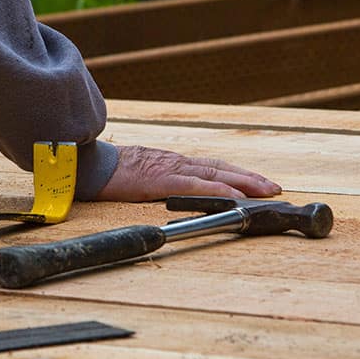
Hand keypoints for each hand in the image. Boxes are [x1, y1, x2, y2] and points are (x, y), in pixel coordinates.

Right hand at [93, 145, 280, 201]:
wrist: (84, 164)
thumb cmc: (106, 174)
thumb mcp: (137, 178)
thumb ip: (155, 183)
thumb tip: (164, 193)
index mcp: (171, 163)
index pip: (211, 167)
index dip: (235, 174)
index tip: (257, 182)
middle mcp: (176, 162)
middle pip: (220, 168)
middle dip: (250, 178)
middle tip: (275, 188)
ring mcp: (170, 168)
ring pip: (215, 174)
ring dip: (244, 182)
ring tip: (266, 191)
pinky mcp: (161, 179)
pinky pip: (196, 186)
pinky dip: (219, 190)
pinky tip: (236, 197)